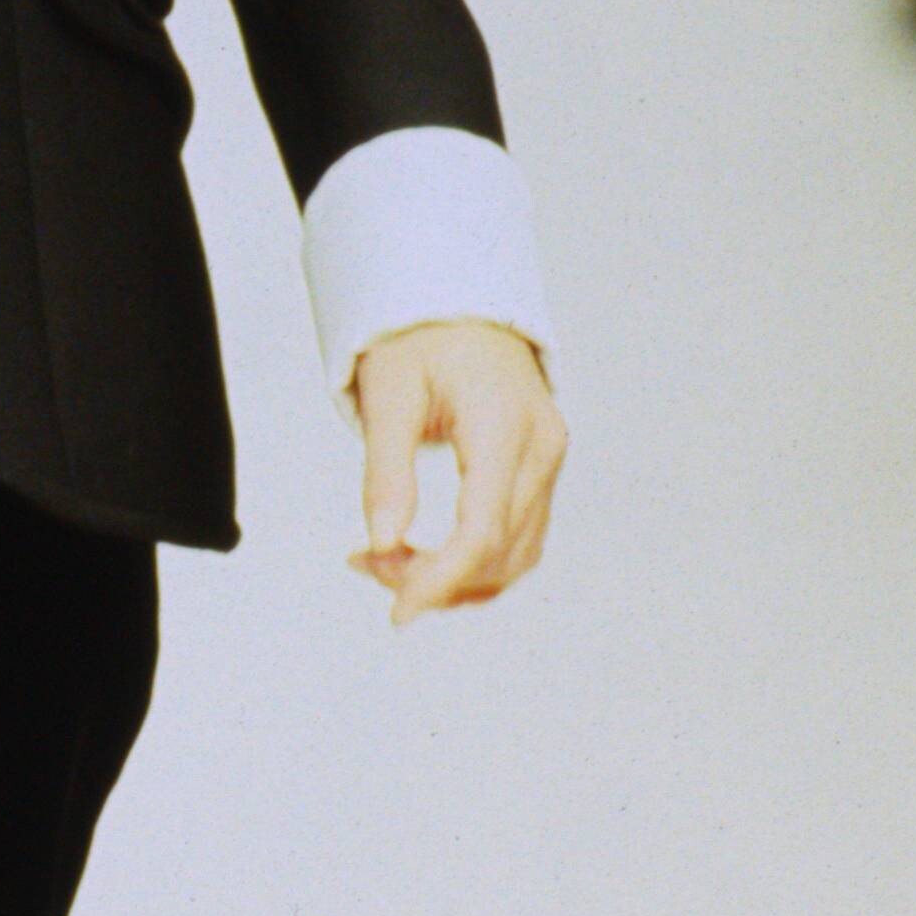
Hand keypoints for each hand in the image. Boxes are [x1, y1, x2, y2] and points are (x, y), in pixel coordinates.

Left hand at [348, 318, 564, 622]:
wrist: (462, 302)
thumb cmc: (419, 338)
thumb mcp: (388, 392)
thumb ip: (386, 470)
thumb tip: (380, 544)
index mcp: (504, 424)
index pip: (482, 529)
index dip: (439, 581)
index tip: (396, 613)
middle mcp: (542, 446)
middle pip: (499, 550)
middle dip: (433, 579)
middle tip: (365, 564)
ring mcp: (550, 460)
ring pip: (516, 554)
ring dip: (454, 578)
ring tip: (386, 562)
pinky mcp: (543, 469)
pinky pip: (518, 536)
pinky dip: (474, 560)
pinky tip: (422, 556)